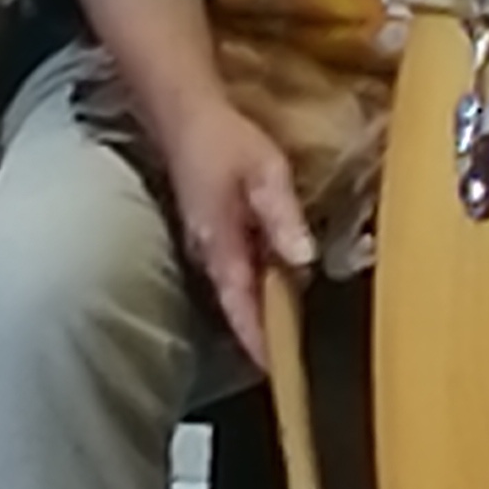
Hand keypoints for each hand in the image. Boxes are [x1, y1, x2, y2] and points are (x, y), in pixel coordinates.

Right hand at [152, 90, 312, 367]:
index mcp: (221, 248)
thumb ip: (282, 216)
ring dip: (264, 314)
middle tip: (300, 364)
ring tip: (296, 337)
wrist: (183, 113)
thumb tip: (304, 261)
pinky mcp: (213, 232)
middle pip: (240, 310)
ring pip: (239, 292)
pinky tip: (282, 286)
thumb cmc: (224, 140)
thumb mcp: (265, 172)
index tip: (282, 374)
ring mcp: (208, 245)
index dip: (261, 345)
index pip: (242, 311)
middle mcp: (210, 255)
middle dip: (267, 338)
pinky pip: (239, 272)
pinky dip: (259, 287)